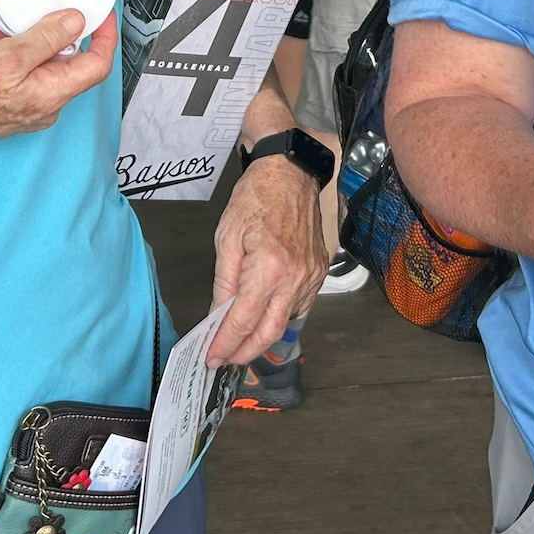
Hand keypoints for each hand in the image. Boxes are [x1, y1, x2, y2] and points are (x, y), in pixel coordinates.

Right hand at [0, 9, 113, 155]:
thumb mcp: (9, 54)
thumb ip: (48, 37)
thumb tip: (77, 22)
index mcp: (53, 94)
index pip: (97, 64)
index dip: (103, 36)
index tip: (99, 14)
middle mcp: (46, 106)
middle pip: (63, 60)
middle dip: (42, 33)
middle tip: (20, 21)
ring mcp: (28, 109)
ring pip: (37, 64)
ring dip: (17, 42)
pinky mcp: (11, 107)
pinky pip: (20, 74)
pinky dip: (5, 56)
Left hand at [205, 156, 327, 363]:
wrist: (289, 174)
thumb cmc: (256, 198)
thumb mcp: (226, 239)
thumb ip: (224, 283)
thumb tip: (218, 316)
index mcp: (268, 269)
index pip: (243, 320)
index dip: (225, 344)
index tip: (212, 358)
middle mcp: (295, 278)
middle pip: (270, 332)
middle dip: (246, 352)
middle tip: (227, 358)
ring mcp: (312, 276)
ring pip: (287, 321)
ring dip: (263, 334)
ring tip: (241, 338)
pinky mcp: (320, 272)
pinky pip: (300, 304)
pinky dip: (281, 314)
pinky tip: (265, 312)